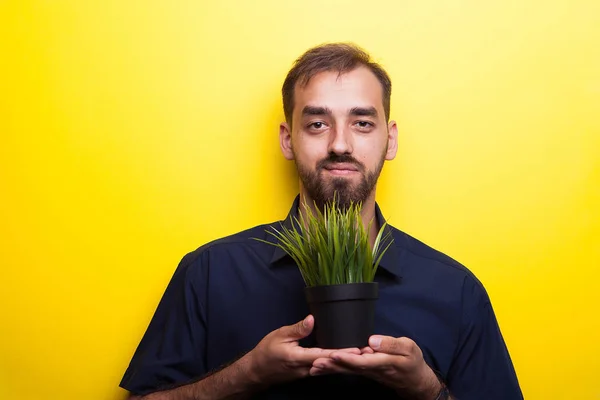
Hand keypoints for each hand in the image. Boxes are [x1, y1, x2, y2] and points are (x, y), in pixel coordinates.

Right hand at [245, 315, 360, 386]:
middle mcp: (307, 369)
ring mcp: (308, 373)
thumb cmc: (267, 351)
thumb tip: (313, 319)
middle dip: (350, 359)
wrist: (257, 371)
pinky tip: (346, 358)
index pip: (325, 355)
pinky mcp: (308, 373)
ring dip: (345, 361)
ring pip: (330, 367)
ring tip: (362, 355)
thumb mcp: (280, 335)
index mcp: (300, 358)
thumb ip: (298, 329)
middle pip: (331, 364)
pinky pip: (325, 368)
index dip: (342, 352)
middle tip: (368, 353)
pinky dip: (336, 363)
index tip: (357, 349)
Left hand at [310, 335, 440, 399]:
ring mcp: (367, 372)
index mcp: (384, 362)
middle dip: (333, 366)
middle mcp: (372, 370)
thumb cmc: (412, 361)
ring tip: (313, 367)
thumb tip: (372, 340)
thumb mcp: (408, 348)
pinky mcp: (364, 372)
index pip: (363, 361)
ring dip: (330, 370)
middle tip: (315, 363)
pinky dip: (334, 370)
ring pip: (346, 371)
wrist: (414, 380)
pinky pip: (347, 371)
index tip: (335, 354)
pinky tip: (322, 368)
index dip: (349, 358)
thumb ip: (390, 344)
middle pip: (350, 368)